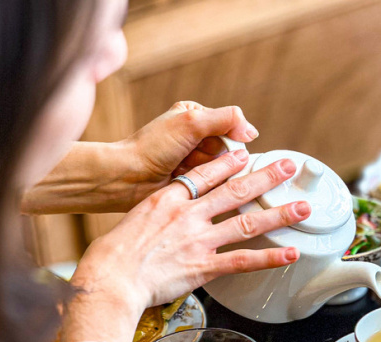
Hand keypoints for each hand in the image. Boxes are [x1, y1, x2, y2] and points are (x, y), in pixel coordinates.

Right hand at [61, 152, 309, 341]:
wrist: (111, 277)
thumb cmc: (114, 253)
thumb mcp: (135, 218)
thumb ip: (159, 213)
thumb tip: (169, 213)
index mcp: (169, 200)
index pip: (205, 174)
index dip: (229, 163)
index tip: (246, 154)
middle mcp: (189, 215)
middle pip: (236, 191)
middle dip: (266, 177)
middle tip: (289, 167)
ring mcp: (200, 240)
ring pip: (248, 223)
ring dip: (279, 215)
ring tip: (303, 208)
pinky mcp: (205, 267)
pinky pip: (244, 261)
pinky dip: (270, 258)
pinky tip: (291, 254)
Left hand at [124, 100, 258, 190]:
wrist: (127, 179)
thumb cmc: (152, 148)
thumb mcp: (190, 123)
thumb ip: (225, 120)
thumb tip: (252, 132)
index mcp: (195, 116)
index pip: (230, 128)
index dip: (226, 140)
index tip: (208, 145)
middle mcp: (197, 137)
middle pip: (229, 150)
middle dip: (215, 158)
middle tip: (191, 160)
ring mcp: (195, 161)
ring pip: (224, 169)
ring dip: (210, 173)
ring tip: (186, 172)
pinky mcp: (194, 182)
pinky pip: (215, 185)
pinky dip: (208, 186)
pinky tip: (193, 185)